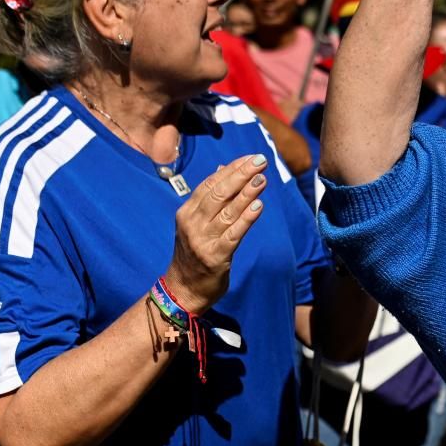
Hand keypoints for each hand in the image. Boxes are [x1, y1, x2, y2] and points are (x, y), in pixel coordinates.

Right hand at [164, 154, 269, 313]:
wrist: (183, 288)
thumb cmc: (194, 252)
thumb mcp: (196, 222)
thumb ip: (210, 197)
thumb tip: (224, 169)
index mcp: (187, 212)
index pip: (210, 184)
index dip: (231, 169)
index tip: (250, 157)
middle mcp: (192, 223)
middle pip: (218, 193)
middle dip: (241, 175)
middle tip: (260, 161)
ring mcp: (203, 240)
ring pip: (228, 212)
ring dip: (247, 193)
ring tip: (262, 178)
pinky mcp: (216, 256)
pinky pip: (234, 234)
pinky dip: (247, 218)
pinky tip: (259, 205)